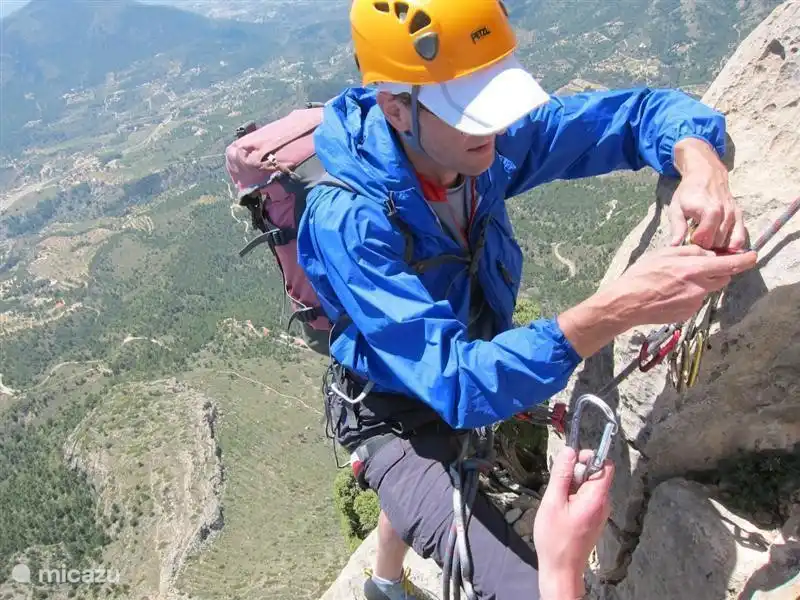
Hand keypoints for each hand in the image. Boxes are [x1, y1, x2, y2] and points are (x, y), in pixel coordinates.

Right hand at [534, 446, 613, 599]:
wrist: (561, 569)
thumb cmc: (556, 538)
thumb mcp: (553, 501)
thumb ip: (562, 475)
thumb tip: (569, 451)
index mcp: (597, 497)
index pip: (604, 465)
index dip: (588, 457)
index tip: (570, 462)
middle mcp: (603, 503)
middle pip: (594, 474)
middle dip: (575, 474)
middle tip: (558, 488)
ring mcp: (599, 512)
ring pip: (587, 486)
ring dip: (571, 487)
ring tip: (558, 502)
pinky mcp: (593, 519)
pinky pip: (585, 498)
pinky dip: (573, 498)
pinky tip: (561, 510)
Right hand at [610, 244, 756, 326]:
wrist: (626, 303)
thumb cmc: (640, 276)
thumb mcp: (663, 253)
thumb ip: (690, 252)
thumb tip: (707, 254)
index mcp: (693, 269)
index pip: (729, 264)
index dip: (745, 260)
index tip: (753, 256)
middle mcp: (698, 288)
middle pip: (722, 278)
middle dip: (717, 271)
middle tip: (698, 267)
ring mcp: (693, 303)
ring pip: (707, 290)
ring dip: (700, 284)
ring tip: (675, 282)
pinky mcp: (687, 314)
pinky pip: (695, 301)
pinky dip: (688, 296)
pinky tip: (669, 294)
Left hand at [669, 138, 747, 249]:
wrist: (706, 174)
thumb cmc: (688, 192)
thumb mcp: (676, 208)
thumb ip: (677, 228)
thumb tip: (674, 246)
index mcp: (710, 212)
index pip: (705, 240)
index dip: (695, 243)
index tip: (688, 238)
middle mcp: (726, 214)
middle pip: (716, 243)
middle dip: (705, 245)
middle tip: (696, 239)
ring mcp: (735, 216)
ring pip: (728, 243)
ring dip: (717, 245)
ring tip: (706, 238)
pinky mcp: (740, 216)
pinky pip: (740, 238)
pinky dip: (732, 245)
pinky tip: (720, 244)